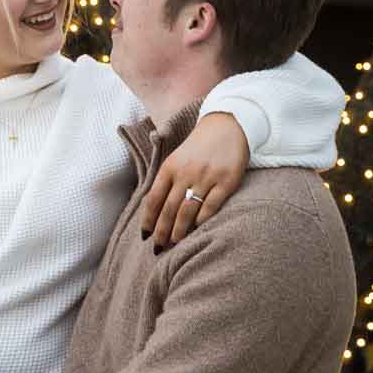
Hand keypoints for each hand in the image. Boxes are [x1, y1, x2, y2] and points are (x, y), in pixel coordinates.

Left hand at [141, 111, 248, 250]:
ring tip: (176, 242)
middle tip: (159, 247)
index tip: (145, 235)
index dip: (148, 220)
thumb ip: (166, 180)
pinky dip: (202, 221)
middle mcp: (186, 172)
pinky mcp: (226, 181)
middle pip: (169, 209)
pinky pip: (211, 207)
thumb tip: (154, 210)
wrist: (228, 125)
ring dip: (180, 230)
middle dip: (162, 231)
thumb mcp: (177, 158)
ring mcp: (207, 177)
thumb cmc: (199, 146)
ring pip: (187, 211)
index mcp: (170, 167)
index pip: (154, 199)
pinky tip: (197, 229)